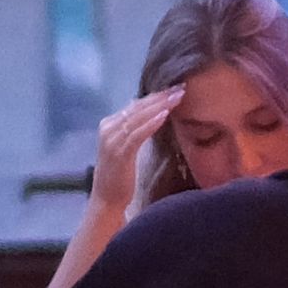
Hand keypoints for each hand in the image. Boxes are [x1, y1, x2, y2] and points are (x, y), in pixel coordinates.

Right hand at [87, 87, 178, 215]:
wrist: (106, 201)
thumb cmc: (119, 176)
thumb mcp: (126, 147)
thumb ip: (134, 130)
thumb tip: (148, 111)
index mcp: (109, 125)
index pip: (135, 105)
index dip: (156, 96)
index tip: (175, 88)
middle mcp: (108, 129)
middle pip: (138, 107)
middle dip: (160, 96)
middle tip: (180, 87)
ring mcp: (112, 140)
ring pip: (138, 117)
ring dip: (160, 105)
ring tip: (177, 97)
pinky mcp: (119, 152)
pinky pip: (138, 134)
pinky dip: (152, 123)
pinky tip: (165, 115)